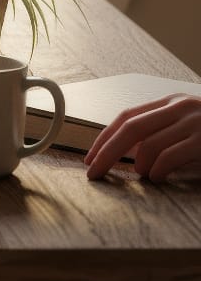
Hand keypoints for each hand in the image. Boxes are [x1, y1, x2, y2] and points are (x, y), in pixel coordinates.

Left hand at [84, 94, 200, 181]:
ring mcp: (193, 123)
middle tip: (94, 172)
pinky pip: (169, 157)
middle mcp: (179, 107)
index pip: (127, 116)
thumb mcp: (187, 125)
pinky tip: (157, 178)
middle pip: (131, 128)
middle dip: (107, 152)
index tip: (90, 157)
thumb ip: (159, 131)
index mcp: (171, 102)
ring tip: (142, 174)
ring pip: (149, 144)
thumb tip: (127, 150)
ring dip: (139, 164)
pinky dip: (157, 171)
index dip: (105, 136)